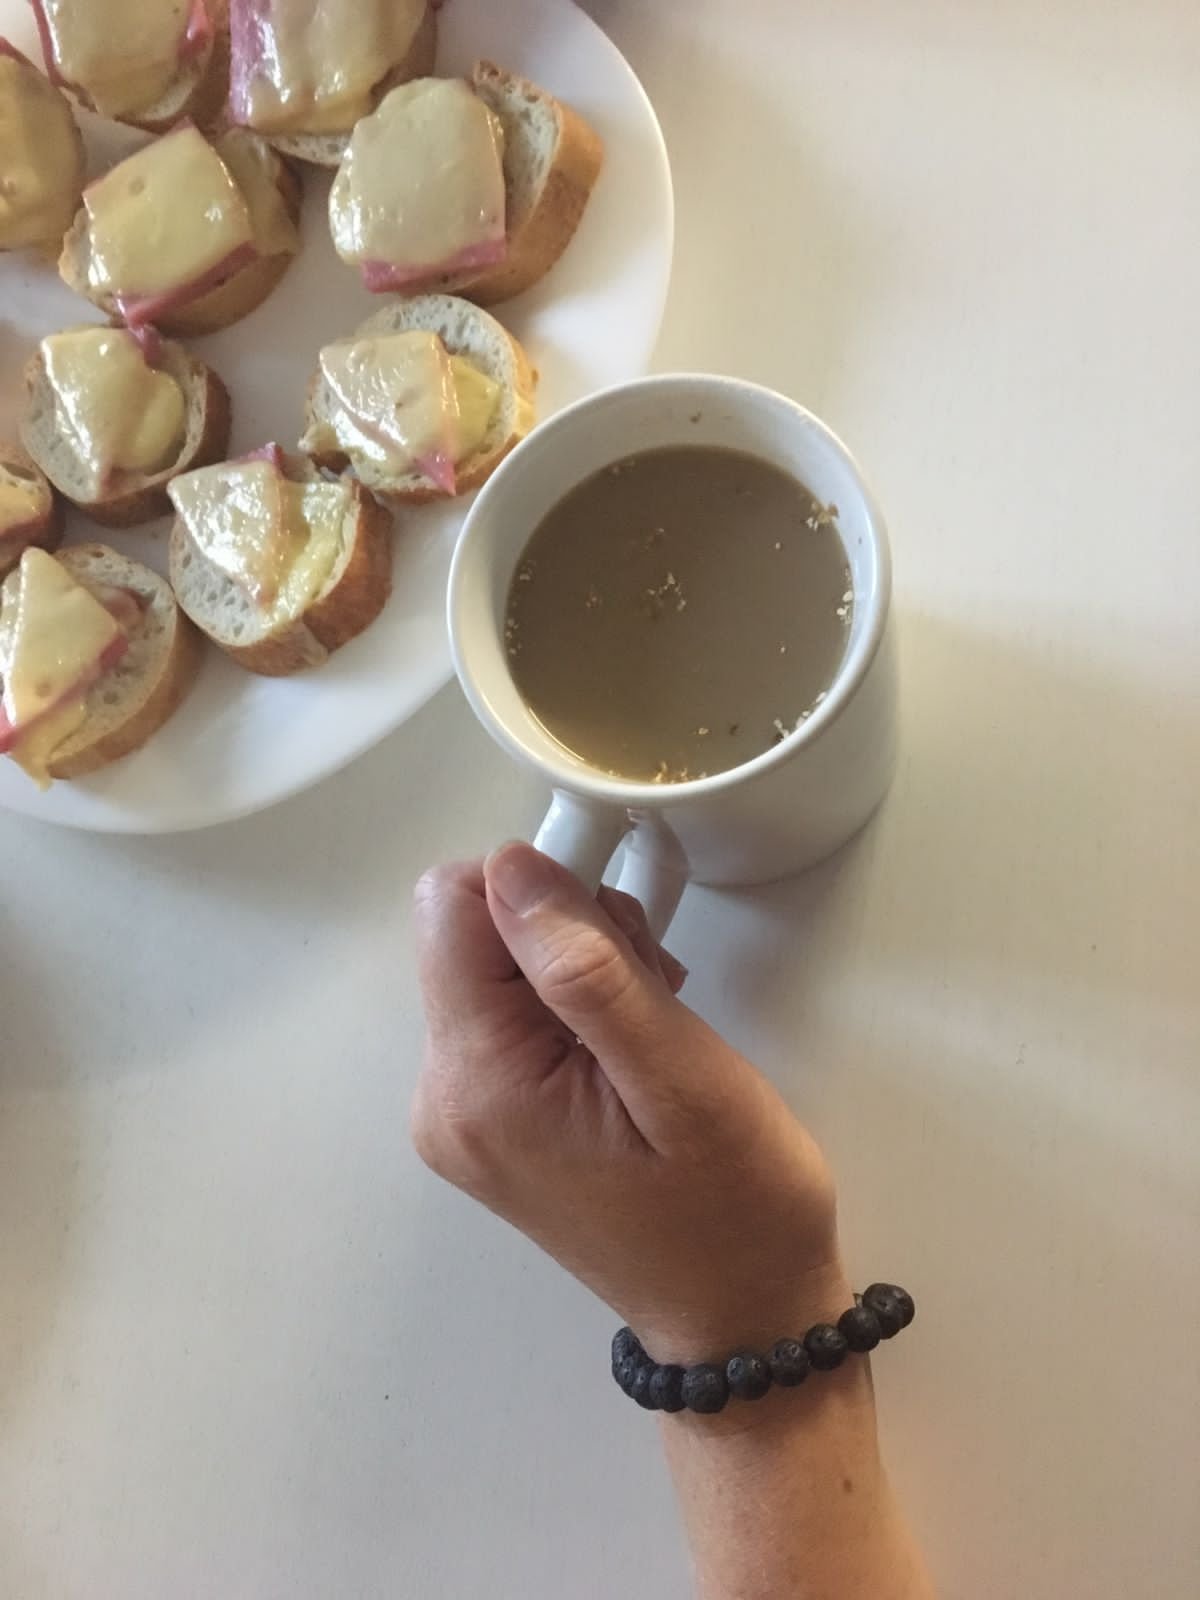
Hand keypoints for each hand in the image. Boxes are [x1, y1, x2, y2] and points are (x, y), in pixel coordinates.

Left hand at [412, 844, 847, 1362]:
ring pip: (493, 966)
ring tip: (652, 1020)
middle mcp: (441, 1096)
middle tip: (654, 986)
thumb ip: (587, 971)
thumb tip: (510, 866)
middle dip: (566, 930)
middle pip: (470, 934)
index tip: (620, 928)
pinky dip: (571, 1003)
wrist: (741, 1317)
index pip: (451, 907)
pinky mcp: (488, 1121)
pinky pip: (509, 1015)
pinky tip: (631, 1042)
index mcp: (477, 1083)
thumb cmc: (734, 1205)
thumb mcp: (681, 1080)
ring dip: (577, 966)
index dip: (539, 886)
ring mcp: (459, 1114)